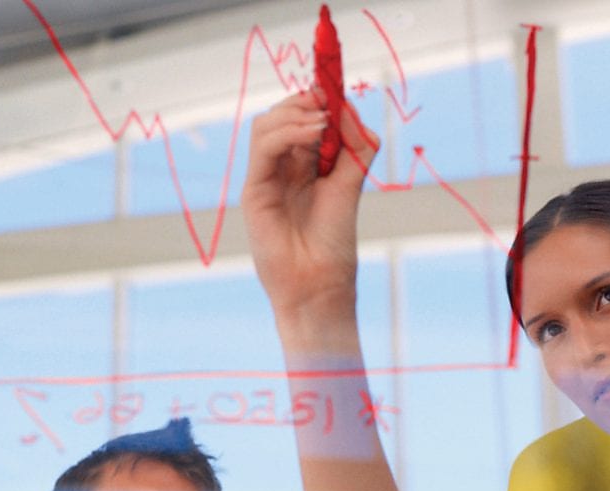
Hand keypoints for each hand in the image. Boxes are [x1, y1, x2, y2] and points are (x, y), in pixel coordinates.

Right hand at [241, 91, 379, 324]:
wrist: (319, 284)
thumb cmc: (334, 243)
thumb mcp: (352, 186)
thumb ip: (356, 148)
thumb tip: (349, 109)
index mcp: (305, 165)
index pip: (303, 118)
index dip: (317, 98)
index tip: (335, 87)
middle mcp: (283, 168)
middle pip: (281, 115)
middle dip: (305, 100)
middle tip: (328, 99)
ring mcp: (266, 177)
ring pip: (266, 124)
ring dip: (296, 114)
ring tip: (323, 123)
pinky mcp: (254, 190)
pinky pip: (263, 147)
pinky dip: (287, 133)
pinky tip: (314, 134)